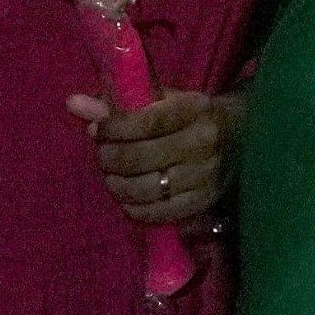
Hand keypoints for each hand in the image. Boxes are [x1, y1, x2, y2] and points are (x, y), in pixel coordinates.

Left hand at [67, 86, 241, 227]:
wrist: (241, 136)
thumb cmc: (192, 114)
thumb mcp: (163, 100)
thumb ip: (118, 103)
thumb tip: (73, 103)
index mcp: (194, 110)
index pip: (145, 122)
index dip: (114, 129)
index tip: (99, 130)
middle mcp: (202, 143)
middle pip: (140, 158)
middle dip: (110, 158)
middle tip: (103, 154)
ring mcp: (204, 176)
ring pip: (144, 188)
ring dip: (117, 184)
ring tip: (112, 175)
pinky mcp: (202, 202)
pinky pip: (156, 213)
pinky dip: (133, 207)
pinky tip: (127, 196)